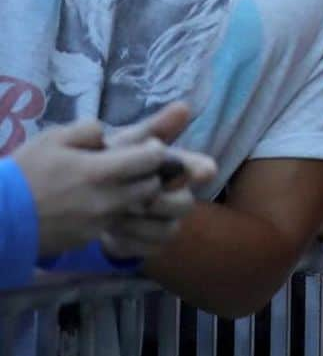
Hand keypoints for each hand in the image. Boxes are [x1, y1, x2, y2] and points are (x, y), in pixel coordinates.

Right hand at [14, 119, 167, 257]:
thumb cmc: (25, 174)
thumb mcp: (54, 138)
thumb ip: (89, 130)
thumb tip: (107, 137)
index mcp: (100, 171)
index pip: (152, 159)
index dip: (154, 149)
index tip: (145, 147)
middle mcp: (107, 200)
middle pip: (151, 186)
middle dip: (149, 174)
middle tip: (134, 166)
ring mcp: (99, 223)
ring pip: (136, 206)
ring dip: (135, 194)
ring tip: (115, 183)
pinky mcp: (88, 239)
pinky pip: (115, 222)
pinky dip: (115, 211)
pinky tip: (95, 202)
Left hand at [101, 101, 216, 259]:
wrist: (87, 198)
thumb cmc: (114, 164)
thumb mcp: (128, 144)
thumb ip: (154, 128)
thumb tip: (185, 106)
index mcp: (175, 169)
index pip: (199, 168)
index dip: (199, 169)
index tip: (202, 171)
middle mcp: (178, 195)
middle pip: (184, 203)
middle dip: (159, 202)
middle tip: (135, 199)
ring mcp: (166, 222)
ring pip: (168, 229)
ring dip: (141, 223)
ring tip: (115, 216)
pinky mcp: (150, 245)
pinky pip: (149, 248)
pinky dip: (129, 241)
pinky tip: (110, 233)